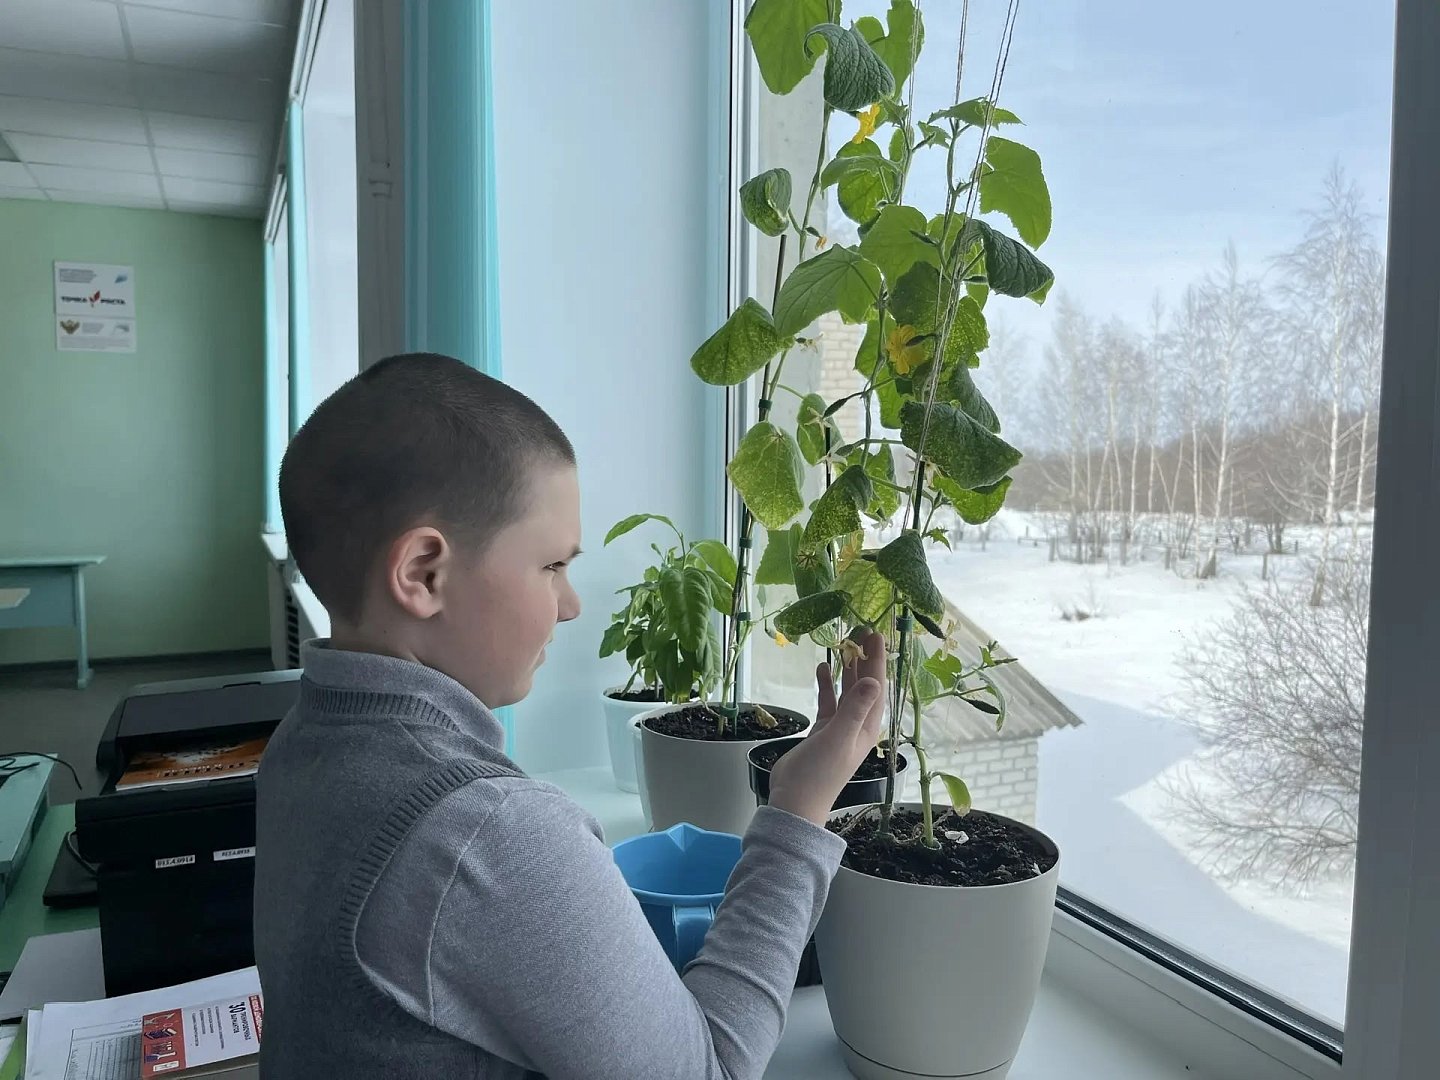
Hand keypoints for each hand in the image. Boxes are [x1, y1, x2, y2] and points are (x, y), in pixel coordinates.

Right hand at [768, 630, 887, 825]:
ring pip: (846, 691)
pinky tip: (821, 668)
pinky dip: (826, 685)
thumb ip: (855, 708)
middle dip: (864, 659)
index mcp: (866, 727)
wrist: (797, 801)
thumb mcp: (839, 737)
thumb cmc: (820, 772)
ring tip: (843, 644)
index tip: (876, 636)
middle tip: (861, 631)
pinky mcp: (822, 730)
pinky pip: (828, 702)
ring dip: (846, 669)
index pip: (876, 687)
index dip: (877, 661)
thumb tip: (873, 679)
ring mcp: (840, 727)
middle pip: (864, 686)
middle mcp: (857, 724)